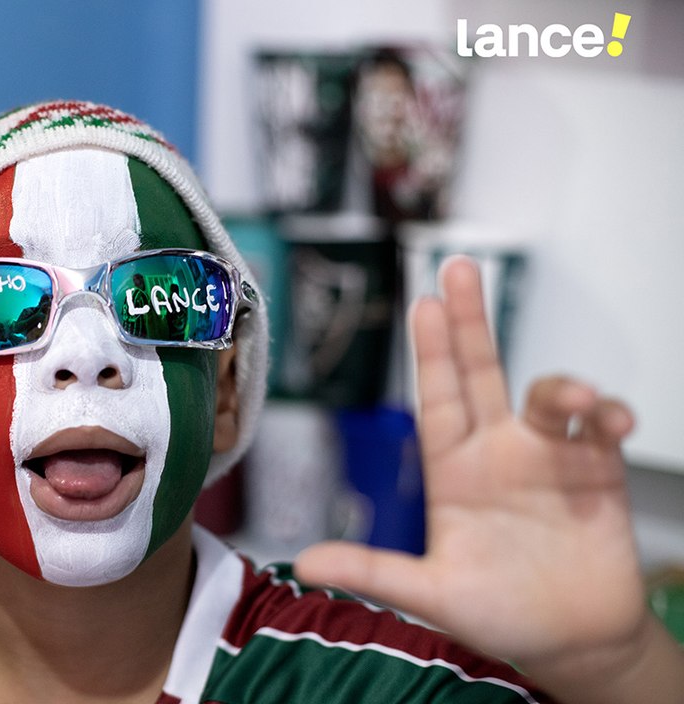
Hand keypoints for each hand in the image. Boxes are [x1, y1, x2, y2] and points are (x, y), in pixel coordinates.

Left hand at [294, 256, 682, 701]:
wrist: (572, 644)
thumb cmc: (499, 615)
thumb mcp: (429, 594)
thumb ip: (372, 571)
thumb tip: (300, 563)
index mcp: (454, 470)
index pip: (438, 399)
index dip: (431, 353)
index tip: (423, 304)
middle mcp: (498, 452)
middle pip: (482, 372)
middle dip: (471, 322)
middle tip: (459, 268)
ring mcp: (549, 458)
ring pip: (550, 398)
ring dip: (562, 388)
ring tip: (576, 399)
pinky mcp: (598, 473)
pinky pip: (603, 430)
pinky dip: (610, 417)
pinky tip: (611, 421)